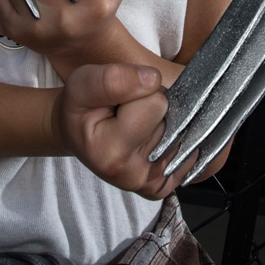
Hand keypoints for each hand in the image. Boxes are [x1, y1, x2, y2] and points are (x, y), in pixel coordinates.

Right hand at [53, 63, 196, 199]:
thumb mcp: (82, 83)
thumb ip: (113, 79)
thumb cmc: (79, 108)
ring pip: (181, 130)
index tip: (119, 100)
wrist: (77, 134)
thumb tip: (152, 79)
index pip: (157, 103)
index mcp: (112, 154)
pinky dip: (171, 137)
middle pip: (172, 118)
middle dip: (152, 107)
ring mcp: (153, 183)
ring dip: (161, 121)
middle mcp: (135, 176)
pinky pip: (188, 148)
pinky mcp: (166, 186)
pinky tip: (147, 137)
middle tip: (125, 112)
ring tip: (133, 124)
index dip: (140, 91)